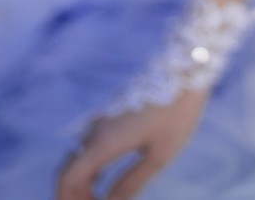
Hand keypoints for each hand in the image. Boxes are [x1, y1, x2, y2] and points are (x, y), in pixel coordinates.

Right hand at [55, 88, 206, 199]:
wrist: (186, 67)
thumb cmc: (177, 112)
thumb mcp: (160, 154)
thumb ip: (132, 182)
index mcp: (106, 142)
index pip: (68, 179)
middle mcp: (97, 129)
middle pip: (68, 170)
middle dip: (73, 195)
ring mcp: (102, 120)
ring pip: (77, 157)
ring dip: (81, 182)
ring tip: (98, 199)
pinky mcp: (110, 114)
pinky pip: (88, 146)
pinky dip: (88, 169)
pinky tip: (101, 181)